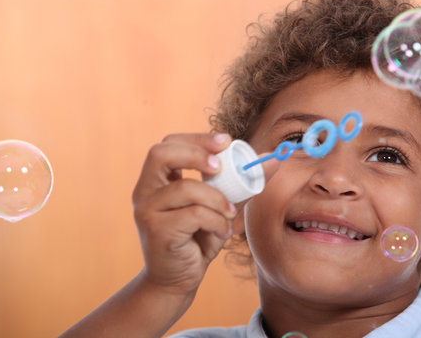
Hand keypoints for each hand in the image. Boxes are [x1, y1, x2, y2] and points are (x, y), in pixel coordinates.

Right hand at [132, 132, 235, 296]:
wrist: (177, 281)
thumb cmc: (197, 240)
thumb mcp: (221, 206)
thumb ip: (242, 183)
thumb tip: (275, 159)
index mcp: (157, 179)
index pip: (168, 143)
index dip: (196, 138)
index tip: (225, 142)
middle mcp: (145, 191)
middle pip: (160, 153)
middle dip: (195, 153)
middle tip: (220, 167)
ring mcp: (147, 210)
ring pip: (185, 188)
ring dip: (216, 199)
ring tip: (228, 214)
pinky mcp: (156, 230)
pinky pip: (194, 214)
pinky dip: (216, 220)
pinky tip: (221, 232)